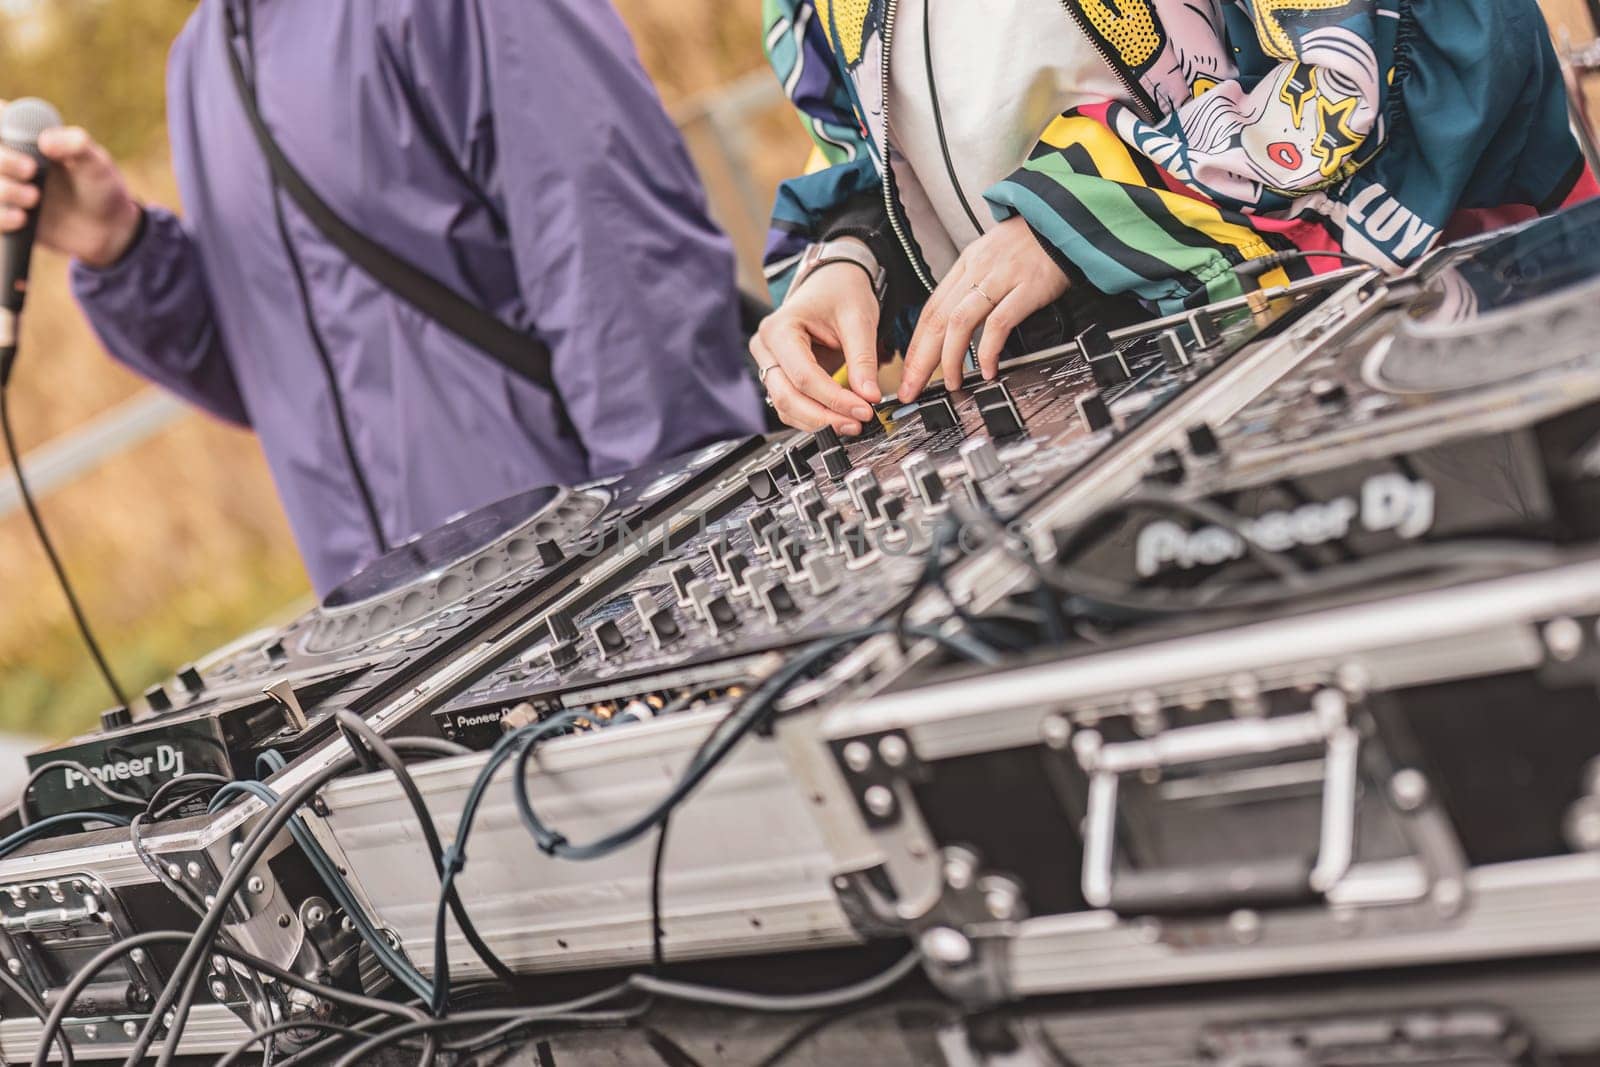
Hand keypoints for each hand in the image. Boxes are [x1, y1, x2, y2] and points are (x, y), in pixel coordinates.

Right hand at [0, 114, 141, 269]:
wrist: (108, 229)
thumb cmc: (101, 187)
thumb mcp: (97, 163)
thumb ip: (77, 145)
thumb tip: (44, 142)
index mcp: (27, 138)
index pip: (0, 118)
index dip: (0, 120)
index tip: (9, 136)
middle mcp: (11, 161)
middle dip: (4, 161)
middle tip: (31, 170)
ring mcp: (8, 189)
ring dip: (6, 190)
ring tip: (35, 198)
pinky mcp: (9, 217)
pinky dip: (2, 217)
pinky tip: (21, 218)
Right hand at [751, 248, 882, 434]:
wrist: (832, 281)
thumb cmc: (840, 292)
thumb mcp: (858, 320)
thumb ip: (862, 360)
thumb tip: (869, 397)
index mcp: (779, 328)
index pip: (803, 376)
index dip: (834, 398)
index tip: (863, 409)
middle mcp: (766, 348)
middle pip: (787, 397)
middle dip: (824, 416)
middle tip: (857, 424)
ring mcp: (769, 364)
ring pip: (786, 407)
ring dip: (819, 421)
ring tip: (852, 423)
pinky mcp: (780, 376)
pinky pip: (791, 405)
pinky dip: (814, 416)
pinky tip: (839, 418)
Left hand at [898, 216, 1068, 401]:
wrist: (1065, 219)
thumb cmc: (1032, 243)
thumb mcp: (992, 257)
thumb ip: (973, 287)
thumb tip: (954, 324)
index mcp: (966, 264)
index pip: (930, 310)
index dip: (916, 345)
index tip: (909, 371)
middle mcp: (977, 270)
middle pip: (937, 320)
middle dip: (920, 360)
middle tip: (912, 388)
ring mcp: (1001, 278)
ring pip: (960, 322)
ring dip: (950, 359)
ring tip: (952, 384)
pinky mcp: (1027, 287)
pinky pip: (999, 323)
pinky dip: (989, 350)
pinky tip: (988, 369)